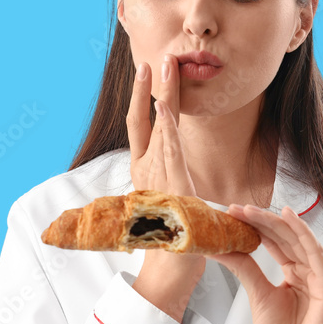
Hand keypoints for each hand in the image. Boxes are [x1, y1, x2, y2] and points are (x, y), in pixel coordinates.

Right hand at [127, 55, 204, 320]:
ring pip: (159, 128)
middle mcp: (144, 170)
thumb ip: (174, 176)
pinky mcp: (171, 189)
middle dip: (152, 85)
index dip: (144, 95)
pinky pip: (169, 153)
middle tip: (160, 55)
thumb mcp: (173, 198)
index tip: (150, 69)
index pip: (141, 124)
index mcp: (144, 171)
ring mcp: (155, 178)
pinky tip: (168, 107)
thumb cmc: (177, 235)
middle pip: (146, 117)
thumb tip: (180, 160)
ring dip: (163, 95)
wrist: (171, 268)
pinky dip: (167, 129)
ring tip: (165, 66)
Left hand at [208, 205, 322, 323]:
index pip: (279, 243)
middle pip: (289, 239)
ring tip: (250, 211)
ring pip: (301, 242)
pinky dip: (303, 235)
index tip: (232, 214)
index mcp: (298, 276)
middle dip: (263, 220)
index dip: (257, 226)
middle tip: (236, 207)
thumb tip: (224, 246)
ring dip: (276, 223)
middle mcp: (313, 275)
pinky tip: (288, 218)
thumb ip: (247, 269)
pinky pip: (317, 257)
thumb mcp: (258, 296)